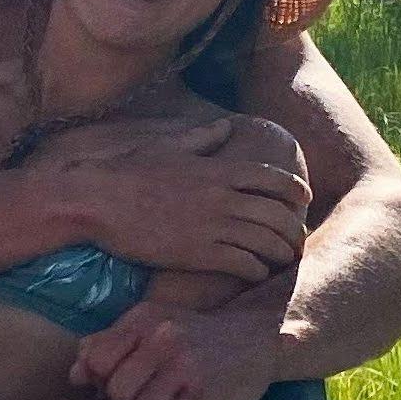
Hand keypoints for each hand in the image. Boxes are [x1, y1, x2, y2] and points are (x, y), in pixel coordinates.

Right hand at [32, 119, 309, 279]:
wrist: (96, 201)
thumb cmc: (128, 172)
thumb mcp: (169, 146)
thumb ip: (203, 137)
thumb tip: (225, 126)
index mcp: (219, 170)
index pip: (274, 180)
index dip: (296, 191)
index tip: (303, 201)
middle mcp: (222, 197)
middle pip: (278, 215)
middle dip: (294, 230)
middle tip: (297, 240)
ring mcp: (212, 227)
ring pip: (267, 242)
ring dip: (281, 253)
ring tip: (284, 260)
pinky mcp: (199, 254)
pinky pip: (244, 264)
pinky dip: (257, 270)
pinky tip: (256, 273)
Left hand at [69, 298, 282, 399]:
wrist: (256, 336)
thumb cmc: (192, 336)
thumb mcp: (150, 327)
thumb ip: (108, 345)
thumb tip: (75, 375)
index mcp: (142, 320)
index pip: (96, 361)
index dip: (105, 378)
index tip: (126, 378)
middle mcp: (162, 338)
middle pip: (117, 393)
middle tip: (153, 392)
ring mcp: (185, 366)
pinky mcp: (206, 392)